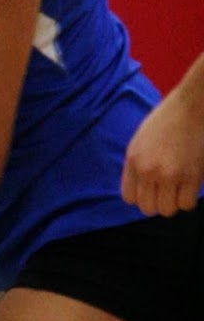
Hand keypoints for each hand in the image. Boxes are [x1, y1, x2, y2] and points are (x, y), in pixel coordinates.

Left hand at [122, 94, 203, 216]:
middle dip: (157, 202)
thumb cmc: (166, 123)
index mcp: (133, 161)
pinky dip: (189, 199)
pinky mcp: (191, 177)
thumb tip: (141, 191)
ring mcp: (169, 175)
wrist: (189, 109)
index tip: (151, 190)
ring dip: (174, 202)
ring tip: (179, 187)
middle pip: (147, 208)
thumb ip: (137, 166)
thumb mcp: (140, 142)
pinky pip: (187, 204)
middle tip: (167, 190)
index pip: (129, 197)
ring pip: (167, 210)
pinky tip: (190, 185)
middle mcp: (147, 170)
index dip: (141, 197)